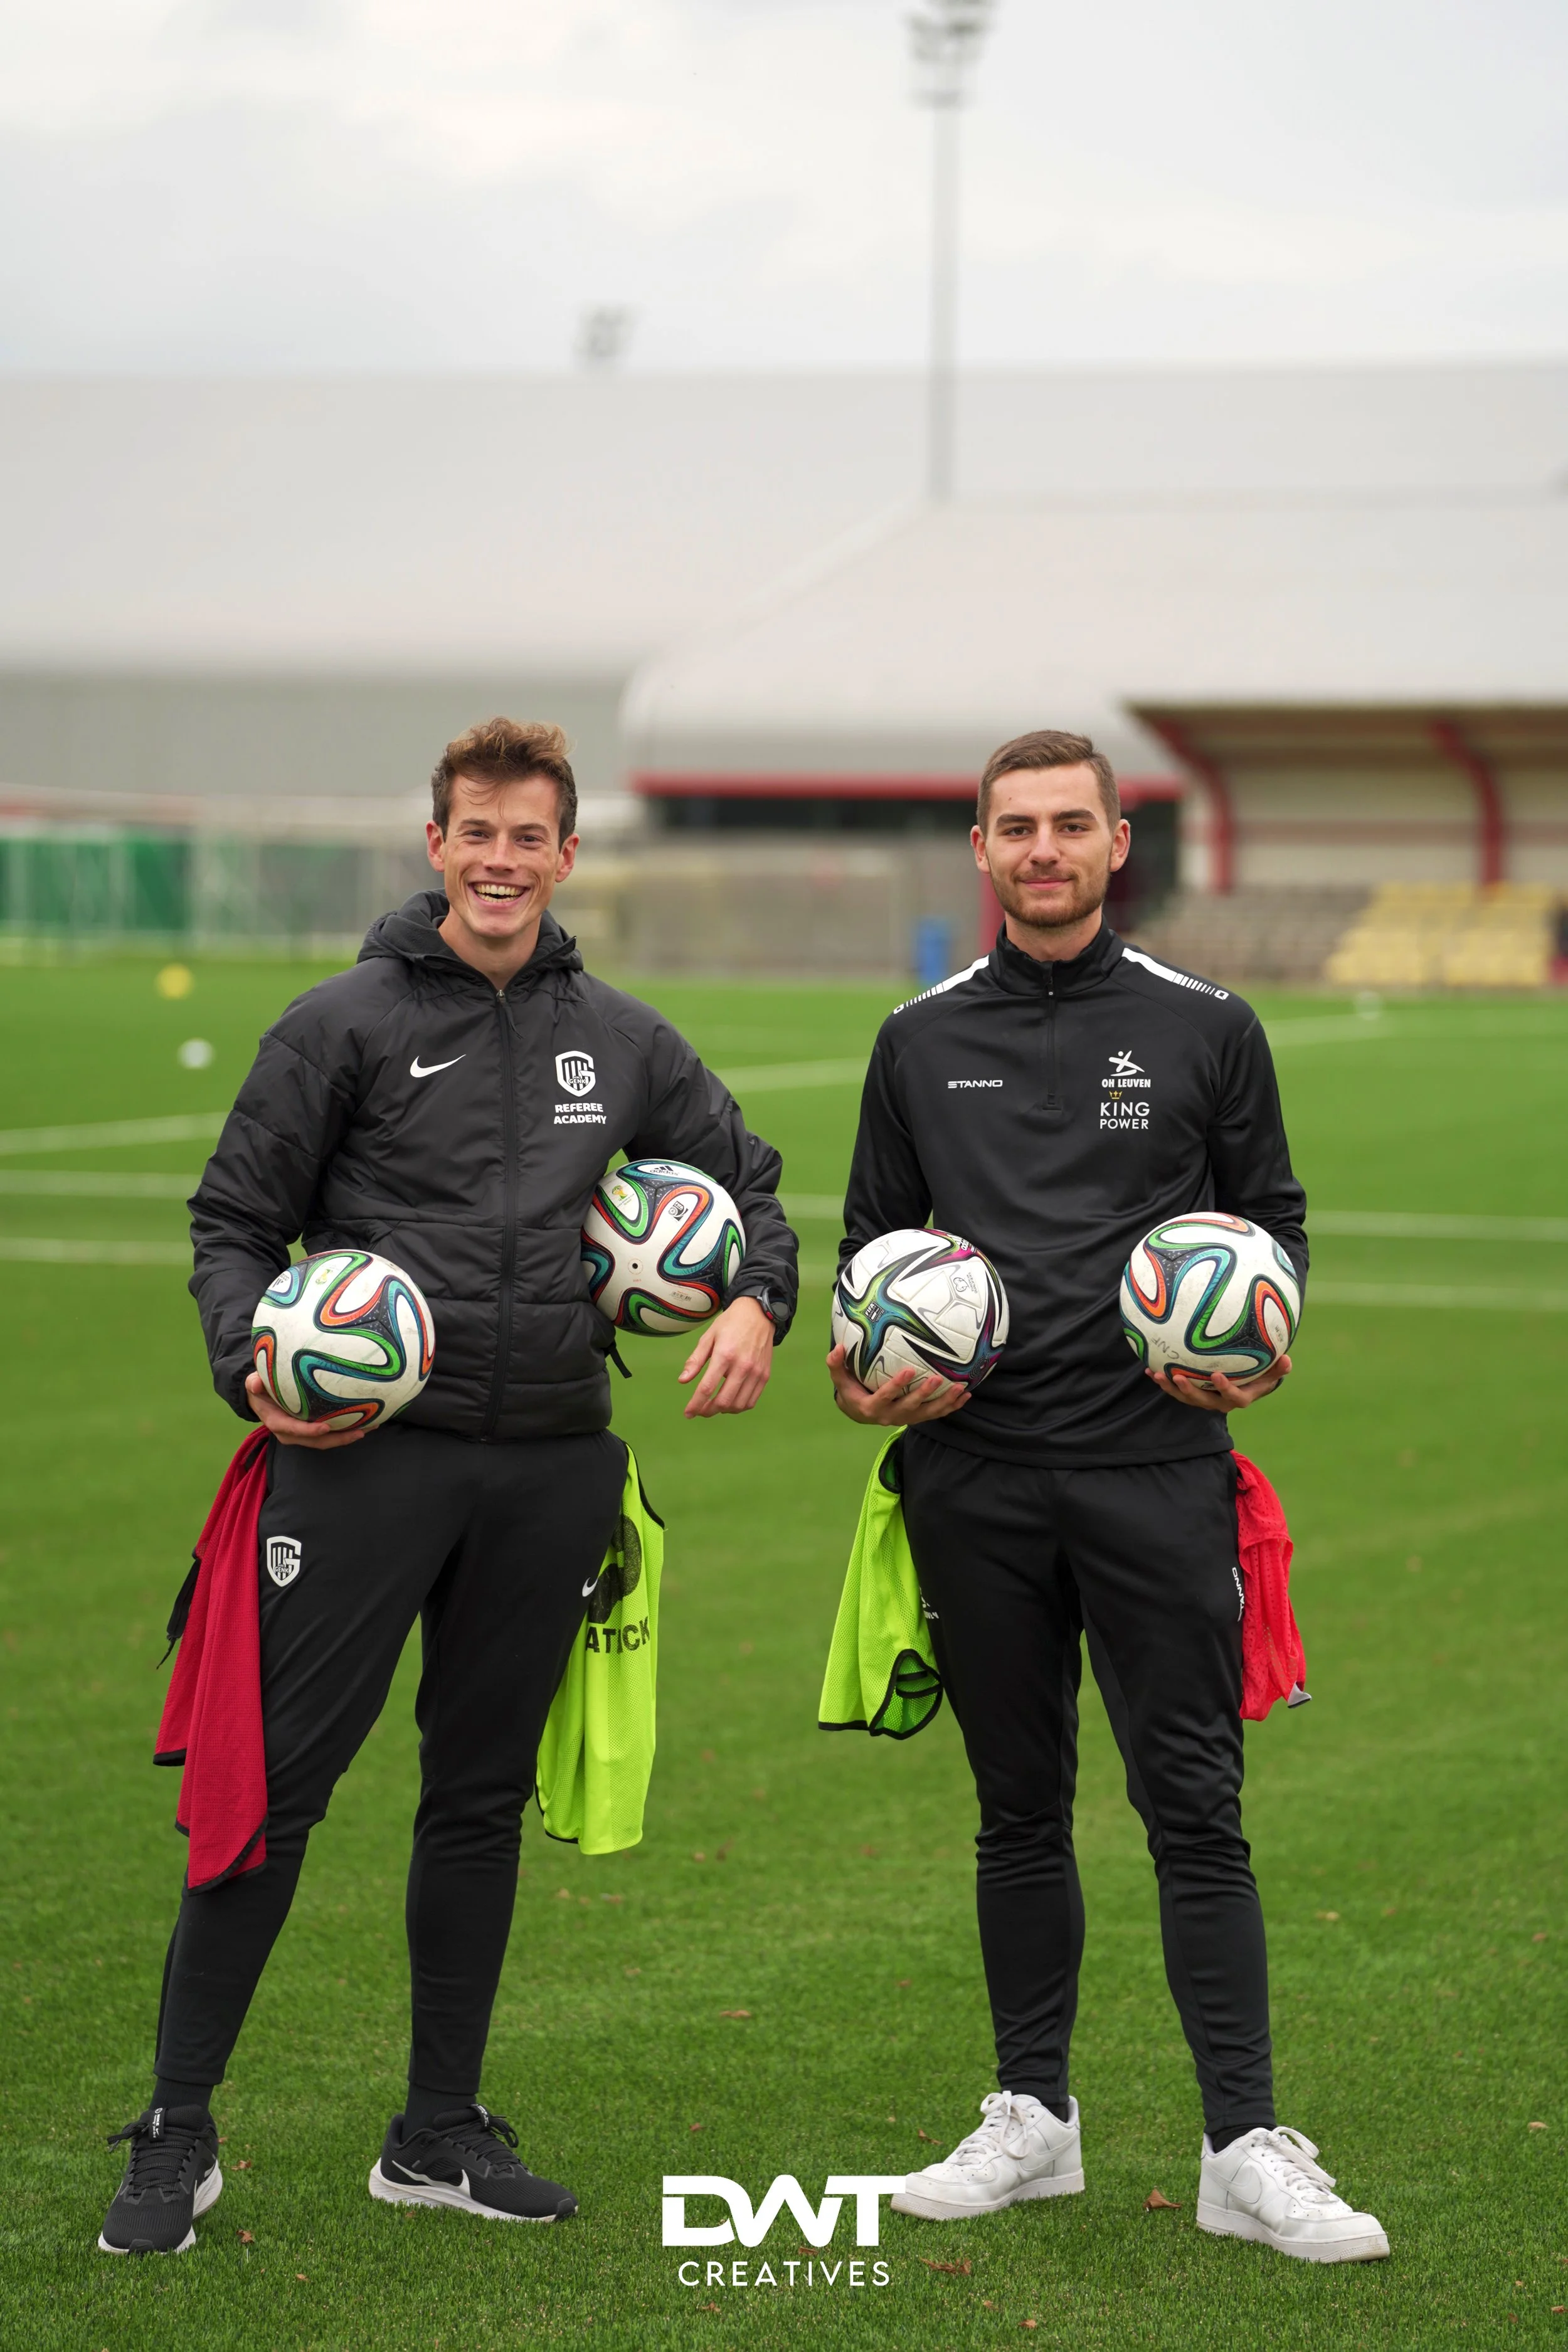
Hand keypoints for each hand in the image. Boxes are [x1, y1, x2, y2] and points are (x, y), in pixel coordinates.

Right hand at [245, 1370, 368, 1448]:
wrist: (262, 1399)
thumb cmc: (260, 1390)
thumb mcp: (253, 1384)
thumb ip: (254, 1383)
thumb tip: (254, 1383)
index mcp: (277, 1423)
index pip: (294, 1430)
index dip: (309, 1431)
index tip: (325, 1426)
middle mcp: (292, 1433)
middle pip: (317, 1441)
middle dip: (339, 1439)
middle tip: (360, 1431)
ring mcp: (304, 1434)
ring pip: (327, 1440)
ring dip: (348, 1436)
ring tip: (370, 1427)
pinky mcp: (313, 1430)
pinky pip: (331, 1433)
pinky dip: (347, 1429)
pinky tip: (366, 1421)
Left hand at [678, 1297, 775, 1418]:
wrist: (758, 1314)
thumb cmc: (730, 1324)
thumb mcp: (708, 1337)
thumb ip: (695, 1360)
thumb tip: (682, 1381)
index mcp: (724, 1354)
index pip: (707, 1388)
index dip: (695, 1404)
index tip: (687, 1413)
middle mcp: (742, 1365)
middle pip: (723, 1401)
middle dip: (708, 1411)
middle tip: (699, 1410)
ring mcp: (756, 1372)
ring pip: (738, 1405)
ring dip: (723, 1410)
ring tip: (713, 1406)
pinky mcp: (764, 1375)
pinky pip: (751, 1401)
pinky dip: (738, 1407)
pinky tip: (729, 1401)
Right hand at [826, 1341, 969, 1425]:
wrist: (860, 1412)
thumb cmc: (851, 1391)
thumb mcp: (840, 1380)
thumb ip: (836, 1365)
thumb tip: (837, 1348)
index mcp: (872, 1407)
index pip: (885, 1396)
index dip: (896, 1386)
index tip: (908, 1370)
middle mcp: (890, 1416)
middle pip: (910, 1406)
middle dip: (924, 1394)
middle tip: (936, 1378)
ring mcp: (905, 1418)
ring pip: (927, 1413)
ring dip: (945, 1402)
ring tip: (960, 1389)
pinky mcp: (916, 1418)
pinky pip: (936, 1414)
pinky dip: (951, 1406)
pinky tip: (965, 1396)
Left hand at [1145, 1354, 1291, 1413]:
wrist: (1247, 1381)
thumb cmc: (1262, 1373)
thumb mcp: (1273, 1371)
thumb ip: (1279, 1368)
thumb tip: (1287, 1359)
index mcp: (1240, 1397)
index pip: (1234, 1397)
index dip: (1225, 1389)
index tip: (1217, 1376)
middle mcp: (1220, 1402)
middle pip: (1203, 1401)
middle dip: (1190, 1391)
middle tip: (1178, 1377)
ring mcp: (1205, 1399)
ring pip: (1186, 1397)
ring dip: (1171, 1387)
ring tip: (1158, 1374)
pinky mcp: (1193, 1393)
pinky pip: (1177, 1389)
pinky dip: (1164, 1381)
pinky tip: (1149, 1369)